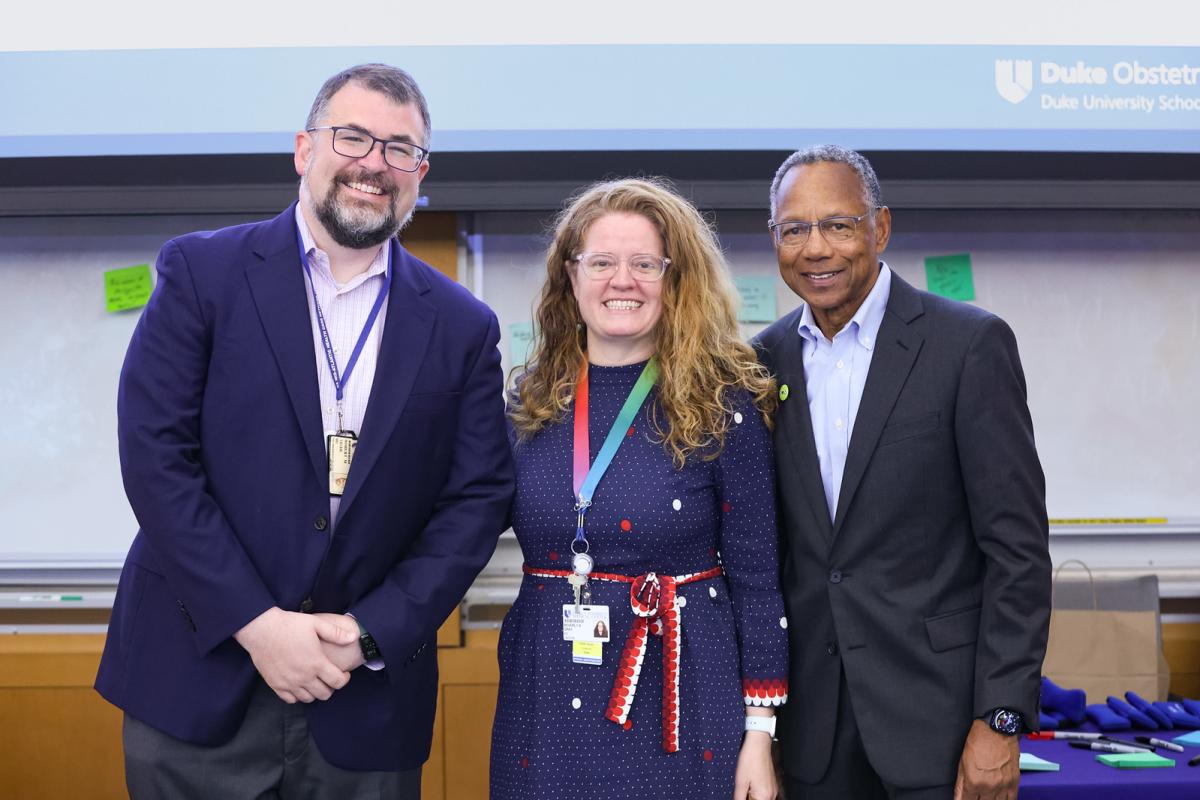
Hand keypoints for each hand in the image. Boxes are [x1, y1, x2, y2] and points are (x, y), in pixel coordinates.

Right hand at [233, 607, 356, 702]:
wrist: (261, 629)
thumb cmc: (289, 625)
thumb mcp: (316, 623)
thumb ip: (336, 633)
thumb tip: (354, 638)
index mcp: (316, 663)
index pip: (337, 682)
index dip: (344, 679)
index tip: (343, 674)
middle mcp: (304, 677)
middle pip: (324, 694)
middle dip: (331, 687)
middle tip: (329, 678)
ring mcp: (289, 683)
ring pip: (308, 699)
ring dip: (315, 692)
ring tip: (315, 681)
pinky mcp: (275, 685)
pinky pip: (290, 700)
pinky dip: (297, 696)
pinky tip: (299, 685)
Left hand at [734, 729, 777, 799]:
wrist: (758, 744)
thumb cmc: (750, 758)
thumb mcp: (740, 782)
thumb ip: (739, 797)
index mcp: (764, 795)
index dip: (745, 799)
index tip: (741, 794)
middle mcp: (772, 794)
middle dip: (749, 798)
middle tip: (743, 789)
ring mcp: (774, 788)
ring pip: (761, 798)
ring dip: (753, 795)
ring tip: (747, 784)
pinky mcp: (773, 783)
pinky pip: (764, 793)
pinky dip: (757, 791)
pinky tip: (751, 782)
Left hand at [954, 719, 1018, 799]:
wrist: (997, 730)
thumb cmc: (978, 741)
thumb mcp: (962, 762)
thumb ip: (960, 783)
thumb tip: (958, 798)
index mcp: (974, 781)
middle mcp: (990, 786)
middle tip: (976, 796)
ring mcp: (1003, 785)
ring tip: (986, 797)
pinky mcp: (1014, 781)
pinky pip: (1011, 799)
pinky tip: (999, 798)